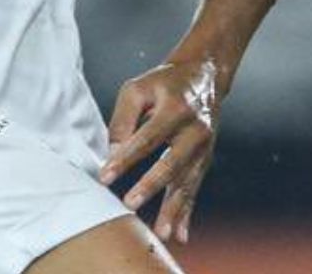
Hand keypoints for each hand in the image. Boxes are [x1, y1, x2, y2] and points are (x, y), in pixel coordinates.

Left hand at [97, 58, 220, 244]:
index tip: (105, 176)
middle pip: (171, 162)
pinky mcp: (205, 160)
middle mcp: (195, 129)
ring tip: (161, 233)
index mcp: (175, 108)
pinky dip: (186, 213)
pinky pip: (194, 189)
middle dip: (150, 186)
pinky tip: (180, 235)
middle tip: (129, 204)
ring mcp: (204, 147)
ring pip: (186, 182)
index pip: (147, 137)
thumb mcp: (137, 89)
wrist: (203, 77)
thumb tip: (112, 153)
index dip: (126, 158)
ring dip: (173, 210)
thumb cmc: (162, 83)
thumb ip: (123, 119)